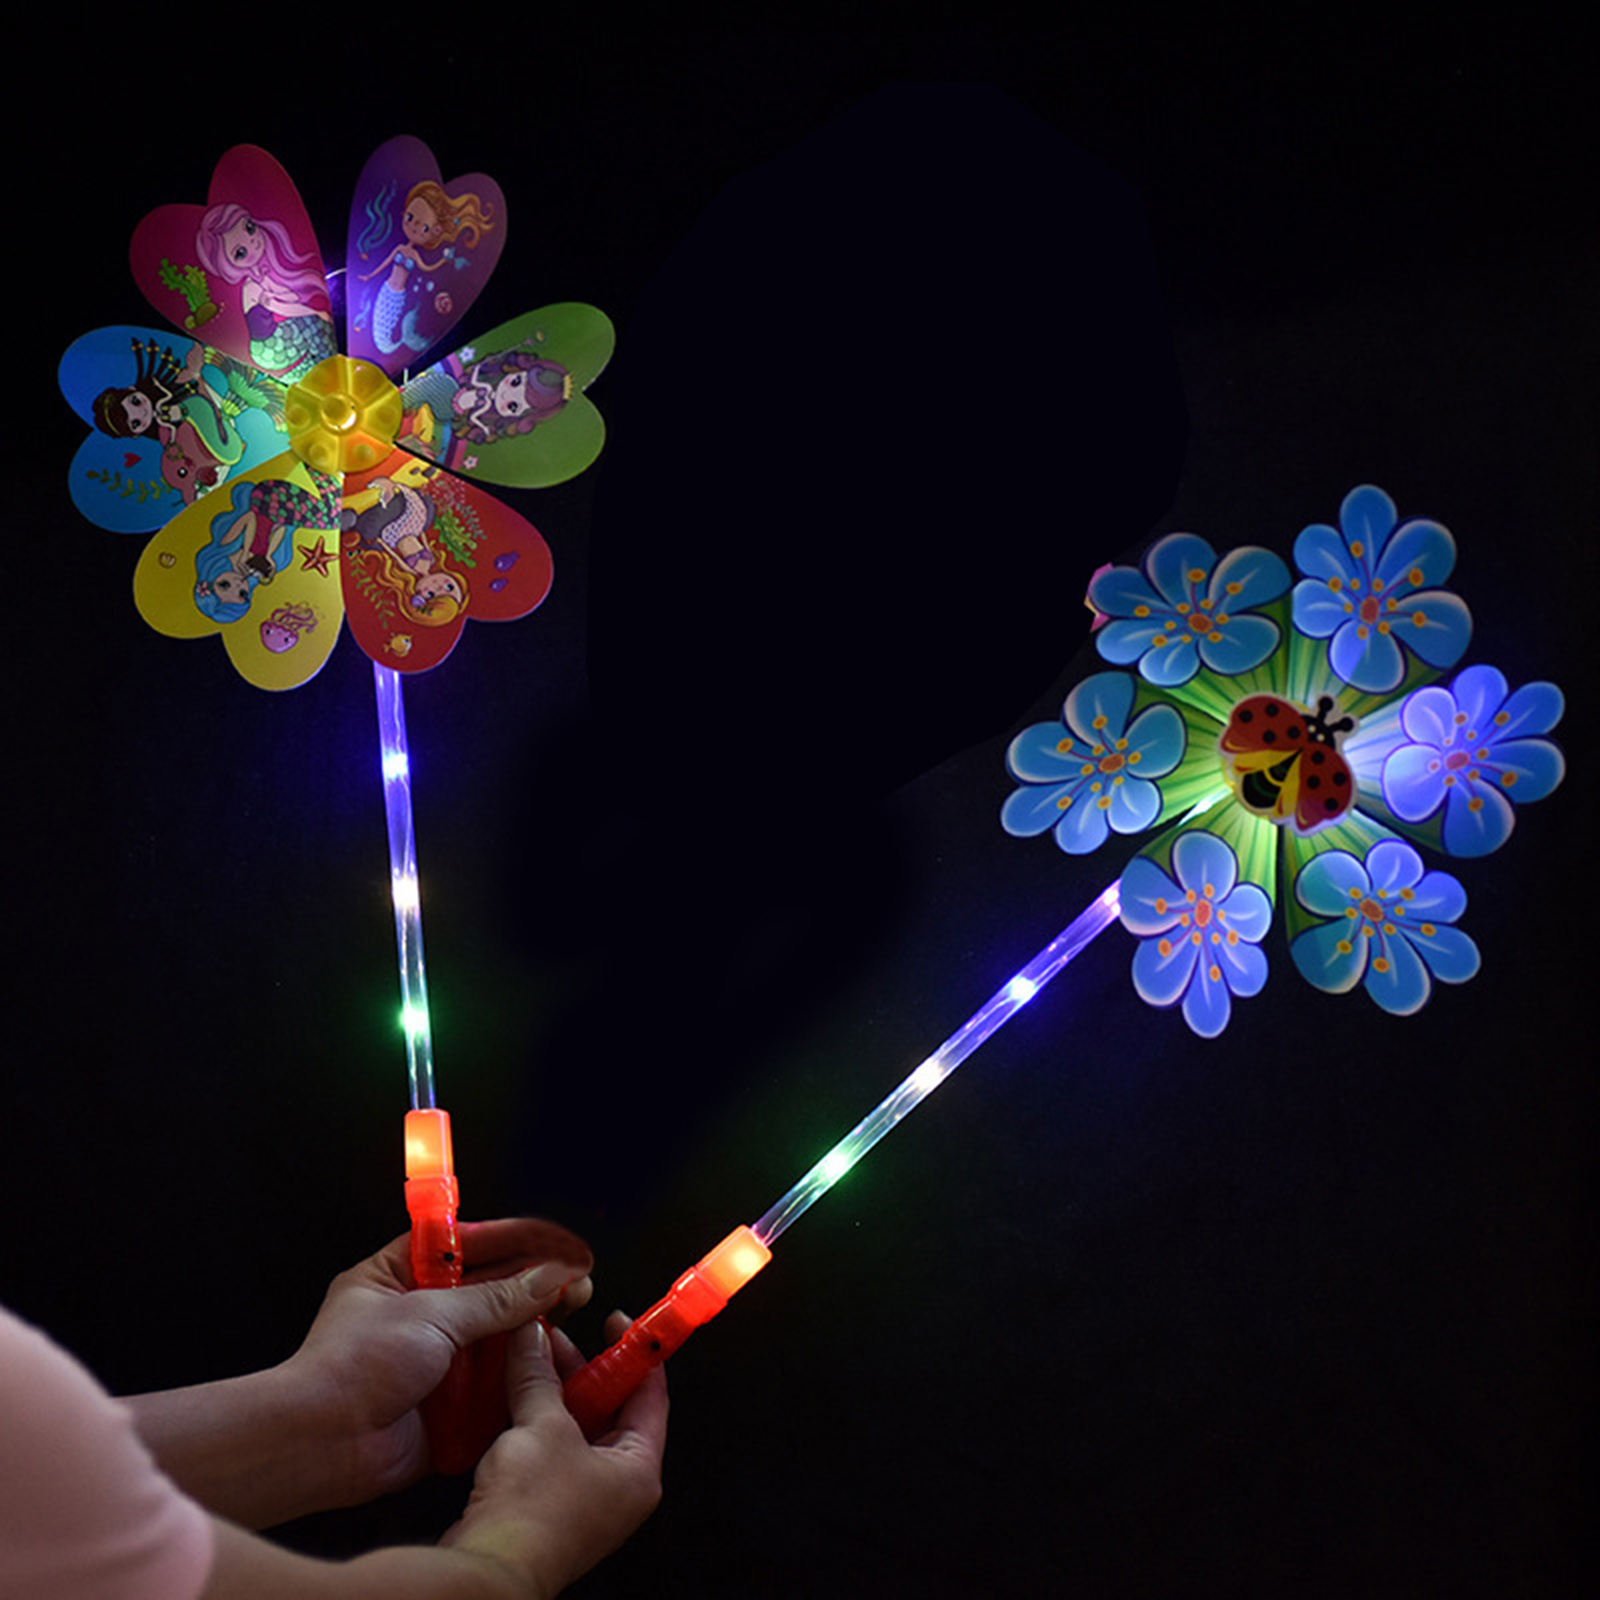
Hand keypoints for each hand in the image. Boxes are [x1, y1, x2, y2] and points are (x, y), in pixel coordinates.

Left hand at [132, 1219, 593, 1527]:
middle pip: (491, 1287)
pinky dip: (524, 1369)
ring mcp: (436, 1359)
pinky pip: (495, 1380)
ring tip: (576, 1304)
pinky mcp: (448, 1402)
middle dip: (536, 1279)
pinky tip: (554, 1354)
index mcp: (400, 1273)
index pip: (470, 1242)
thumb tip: (551, 1275)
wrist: (322, 1445)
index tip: (562, 1241)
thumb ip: (497, 1297)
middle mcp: (420, 1312)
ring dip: (537, 1321)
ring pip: (498, 1333)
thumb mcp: (431, 1314)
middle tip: (580, 1276)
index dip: (520, 1238)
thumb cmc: (355, 1365)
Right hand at [443, 1312, 667, 1597]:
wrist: (489, 1569)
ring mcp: (584, 1500)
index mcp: (638, 1470)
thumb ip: (539, 1376)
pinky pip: (552, 1450)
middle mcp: (617, 1488)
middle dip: (583, 1370)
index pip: (650, 1396)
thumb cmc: (532, 1516)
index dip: (636, 1353)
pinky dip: (537, 1421)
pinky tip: (515, 1398)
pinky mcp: (550, 1507)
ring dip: (555, 1393)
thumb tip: (534, 1339)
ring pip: (577, 1429)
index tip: (622, 1324)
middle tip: (563, 1339)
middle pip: (611, 1409)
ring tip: (533, 1360)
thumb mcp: (543, 1426)